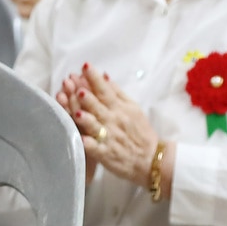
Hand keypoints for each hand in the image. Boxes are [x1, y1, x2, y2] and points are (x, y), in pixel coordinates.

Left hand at [58, 65, 160, 188]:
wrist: (152, 159)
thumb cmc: (140, 132)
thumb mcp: (133, 108)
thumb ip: (117, 92)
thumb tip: (103, 75)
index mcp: (119, 108)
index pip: (105, 90)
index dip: (94, 78)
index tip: (85, 66)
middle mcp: (113, 121)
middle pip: (97, 106)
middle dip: (86, 95)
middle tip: (74, 84)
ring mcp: (109, 138)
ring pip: (95, 126)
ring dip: (87, 118)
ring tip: (78, 112)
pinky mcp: (106, 154)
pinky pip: (97, 149)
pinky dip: (90, 145)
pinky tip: (82, 141)